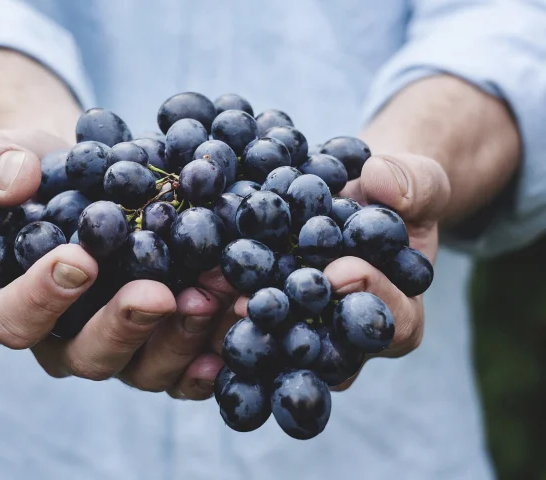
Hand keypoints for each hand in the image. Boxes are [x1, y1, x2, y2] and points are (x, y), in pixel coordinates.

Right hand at [0, 128, 236, 399]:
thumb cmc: (35, 174)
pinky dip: (215, 350)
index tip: (79, 260)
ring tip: (214, 295)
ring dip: (182, 337)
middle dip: (125, 326)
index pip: (14, 319)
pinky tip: (239, 321)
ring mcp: (122, 346)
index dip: (41, 298)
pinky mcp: (165, 342)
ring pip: (146, 367)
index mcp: (13, 305)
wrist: (89, 178)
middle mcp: (67, 339)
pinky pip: (189, 365)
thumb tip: (15, 181)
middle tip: (158, 294)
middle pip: (89, 355)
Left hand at [232, 153, 450, 388]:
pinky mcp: (270, 317)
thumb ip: (414, 184)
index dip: (370, 298)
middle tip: (259, 303)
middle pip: (327, 350)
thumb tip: (382, 181)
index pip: (392, 322)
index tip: (340, 270)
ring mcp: (306, 331)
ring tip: (216, 299)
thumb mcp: (418, 182)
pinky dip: (222, 307)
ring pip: (280, 345)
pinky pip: (248, 323)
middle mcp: (348, 337)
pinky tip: (192, 291)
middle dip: (294, 326)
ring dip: (247, 326)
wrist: (356, 197)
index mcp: (398, 313)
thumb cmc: (393, 196)